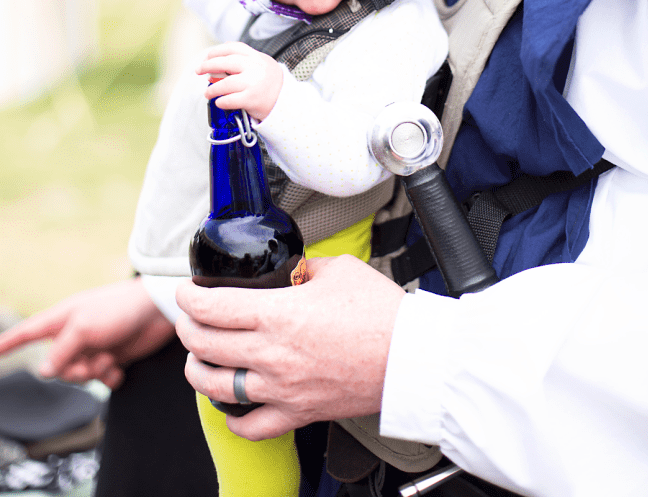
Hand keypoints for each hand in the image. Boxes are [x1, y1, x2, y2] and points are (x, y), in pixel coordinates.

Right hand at [0, 278, 174, 388]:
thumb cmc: (119, 309)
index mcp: (62, 319)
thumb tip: (42, 372)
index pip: (27, 333)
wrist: (157, 311)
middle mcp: (75, 333)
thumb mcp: (84, 328)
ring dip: (93, 372)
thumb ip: (60, 351)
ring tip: (108, 358)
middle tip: (92, 358)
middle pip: (56, 367)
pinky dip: (109, 377)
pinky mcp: (112, 356)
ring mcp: (93, 346)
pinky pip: (100, 380)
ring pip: (78, 376)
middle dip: (73, 370)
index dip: (8, 343)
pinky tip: (118, 369)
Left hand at [175, 255, 405, 439]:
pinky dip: (232, 417)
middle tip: (191, 317)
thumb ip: (302, 269)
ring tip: (199, 358)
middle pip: (203, 345)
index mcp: (278, 314)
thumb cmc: (381, 311)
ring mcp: (283, 389)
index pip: (211, 307)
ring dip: (197, 370)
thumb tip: (287, 272)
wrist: (412, 357)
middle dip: (187, 327)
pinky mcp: (299, 413)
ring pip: (215, 387)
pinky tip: (231, 402)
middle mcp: (273, 355)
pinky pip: (250, 427)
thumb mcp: (337, 269)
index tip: (186, 290)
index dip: (188, 296)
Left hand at [196, 42, 283, 121]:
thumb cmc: (271, 85)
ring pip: (225, 83)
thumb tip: (220, 56)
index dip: (217, 51)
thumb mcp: (262, 65)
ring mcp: (253, 84)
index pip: (234, 48)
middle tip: (199, 70)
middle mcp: (255, 68)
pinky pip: (229, 100)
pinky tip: (219, 102)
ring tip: (208, 93)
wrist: (287, 103)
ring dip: (212, 89)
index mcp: (257, 58)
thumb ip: (244, 60)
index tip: (207, 56)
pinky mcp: (251, 100)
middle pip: (226, 63)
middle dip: (208, 65)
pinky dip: (221, 101)